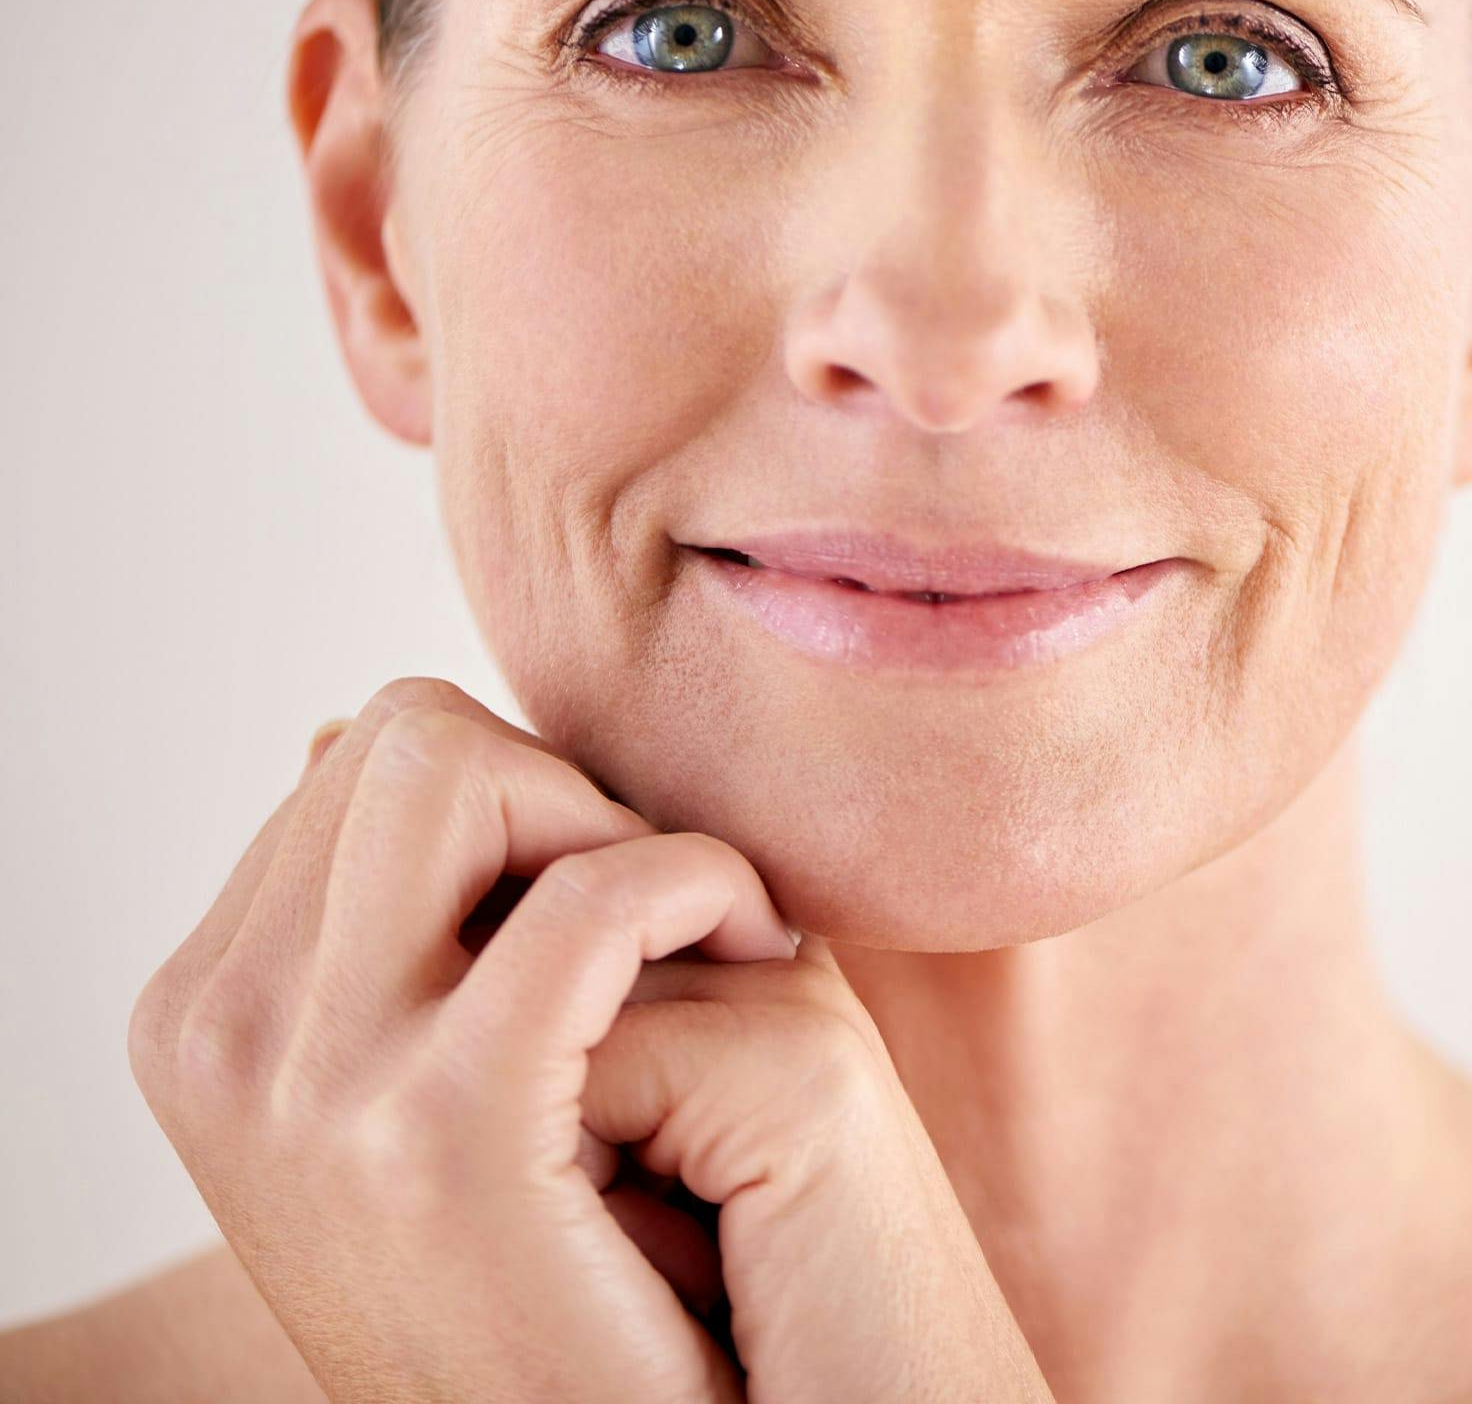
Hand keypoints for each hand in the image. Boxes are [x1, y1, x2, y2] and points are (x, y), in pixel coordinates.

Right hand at [127, 677, 1052, 1402]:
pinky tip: (756, 949)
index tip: (598, 898)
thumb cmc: (529, 1253)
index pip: (368, 757)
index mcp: (202, 1011)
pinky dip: (697, 882)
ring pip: (464, 766)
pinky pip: (592, 894)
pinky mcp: (447, 1129)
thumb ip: (365, 914)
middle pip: (407, 735)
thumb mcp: (391, 1074)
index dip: (516, 805)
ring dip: (615, 828)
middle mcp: (219, 1036)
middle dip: (555, 794)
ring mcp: (312, 1085)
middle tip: (652, 910)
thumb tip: (330, 731)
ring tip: (692, 935)